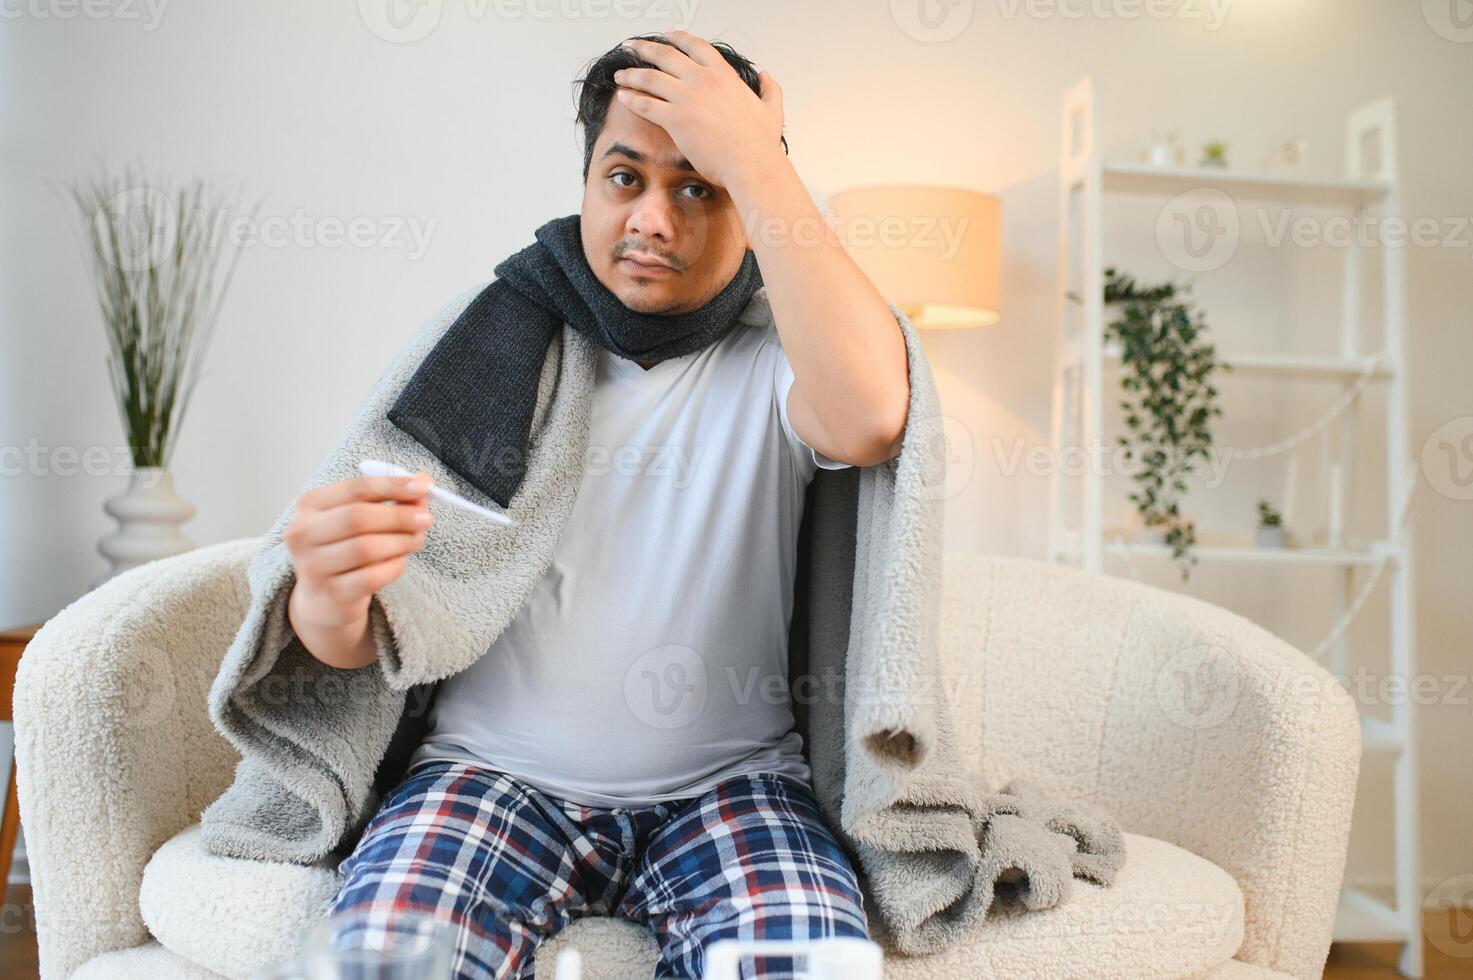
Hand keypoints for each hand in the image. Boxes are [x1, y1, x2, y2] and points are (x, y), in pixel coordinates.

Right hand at [284, 470, 434, 631]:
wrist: (325, 598)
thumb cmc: (345, 547)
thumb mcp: (360, 517)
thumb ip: (390, 498)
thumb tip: (423, 483)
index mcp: (309, 505)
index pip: (356, 488)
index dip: (393, 486)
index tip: (424, 487)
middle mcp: (303, 533)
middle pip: (358, 517)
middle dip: (399, 515)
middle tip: (426, 518)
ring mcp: (313, 566)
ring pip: (366, 548)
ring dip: (401, 541)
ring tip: (417, 539)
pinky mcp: (331, 593)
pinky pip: (373, 577)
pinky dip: (394, 566)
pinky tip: (400, 562)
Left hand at [614, 30, 785, 190]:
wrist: (751, 164)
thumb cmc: (761, 143)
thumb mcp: (772, 109)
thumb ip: (770, 89)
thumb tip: (767, 76)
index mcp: (723, 75)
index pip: (695, 46)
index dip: (676, 38)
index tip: (664, 35)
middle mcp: (702, 79)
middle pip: (665, 55)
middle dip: (643, 49)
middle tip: (630, 47)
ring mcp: (687, 97)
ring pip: (650, 77)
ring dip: (631, 74)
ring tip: (620, 74)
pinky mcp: (675, 118)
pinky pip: (645, 104)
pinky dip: (631, 99)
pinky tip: (623, 97)